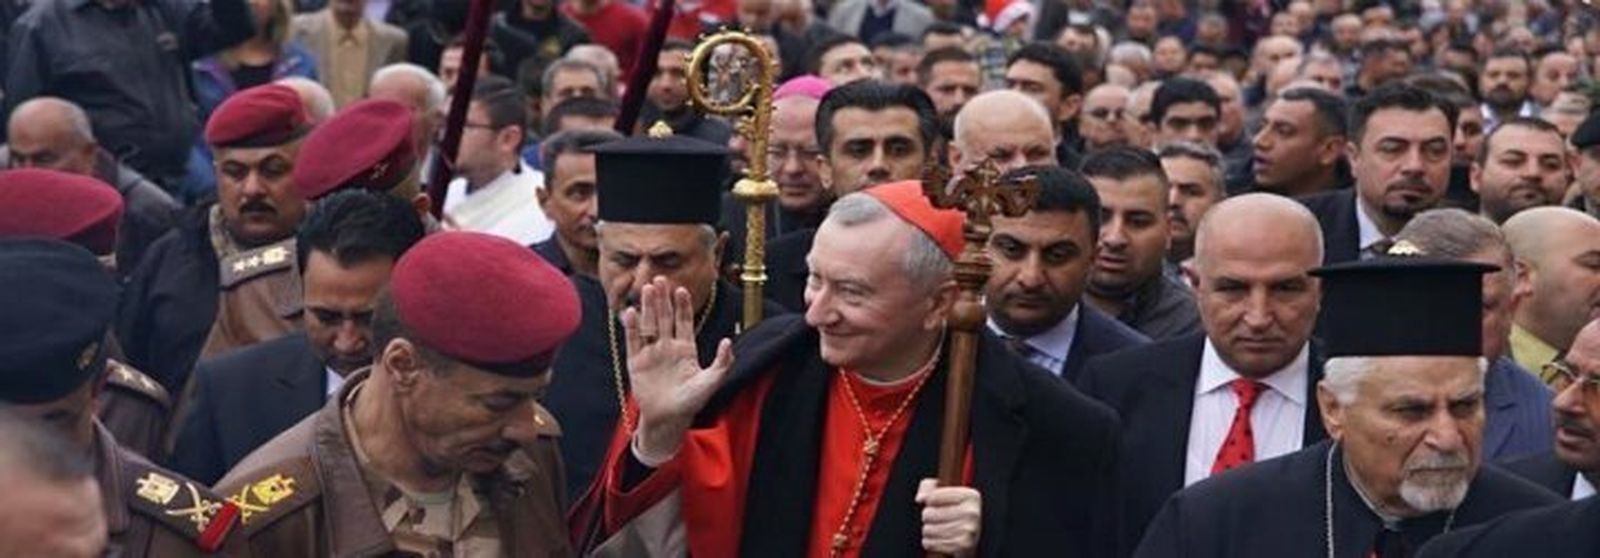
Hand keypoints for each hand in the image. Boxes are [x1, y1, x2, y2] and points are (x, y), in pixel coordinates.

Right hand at [622, 276, 733, 461]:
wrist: (668, 419)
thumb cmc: (691, 402)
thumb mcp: (711, 383)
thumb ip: (722, 363)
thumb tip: (729, 341)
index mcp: (685, 348)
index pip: (684, 321)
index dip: (682, 305)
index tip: (681, 289)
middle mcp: (667, 347)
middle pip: (664, 317)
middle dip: (662, 299)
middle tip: (659, 279)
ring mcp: (651, 353)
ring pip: (648, 325)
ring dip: (647, 308)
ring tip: (646, 289)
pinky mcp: (636, 363)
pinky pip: (633, 342)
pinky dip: (631, 328)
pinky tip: (630, 312)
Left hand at [916, 479, 980, 556]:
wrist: (969, 539)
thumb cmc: (955, 514)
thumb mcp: (944, 493)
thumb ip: (928, 487)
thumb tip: (921, 498)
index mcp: (970, 496)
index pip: (933, 496)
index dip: (929, 502)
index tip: (935, 504)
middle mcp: (972, 512)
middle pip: (929, 513)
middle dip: (927, 517)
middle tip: (936, 519)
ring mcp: (969, 530)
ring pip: (928, 529)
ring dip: (928, 531)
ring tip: (937, 530)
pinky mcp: (962, 546)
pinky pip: (931, 543)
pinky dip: (930, 543)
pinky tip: (938, 540)